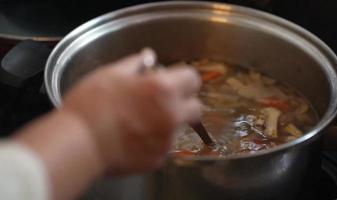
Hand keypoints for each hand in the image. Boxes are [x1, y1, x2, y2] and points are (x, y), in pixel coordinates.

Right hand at [62, 50, 201, 173]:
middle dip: (185, 103)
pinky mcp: (157, 160)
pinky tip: (132, 138)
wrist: (78, 145)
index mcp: (163, 89)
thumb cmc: (91, 105)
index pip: (193, 79)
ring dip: (167, 123)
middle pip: (196, 108)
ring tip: (138, 122)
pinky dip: (152, 142)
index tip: (174, 81)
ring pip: (178, 128)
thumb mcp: (110, 74)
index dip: (184, 79)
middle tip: (163, 102)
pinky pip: (162, 147)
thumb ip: (135, 63)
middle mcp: (172, 115)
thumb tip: (148, 57)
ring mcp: (166, 140)